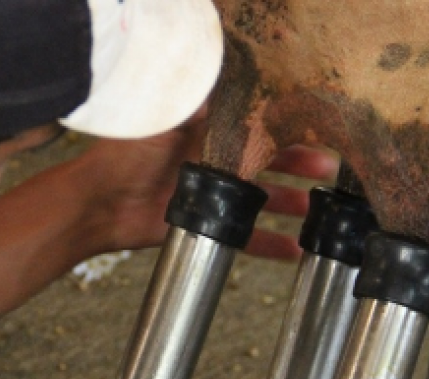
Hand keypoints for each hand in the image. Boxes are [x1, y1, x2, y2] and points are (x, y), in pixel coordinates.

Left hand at [74, 117, 338, 260]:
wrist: (97, 204)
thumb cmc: (123, 155)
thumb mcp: (165, 118)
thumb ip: (198, 102)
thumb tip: (231, 78)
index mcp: (206, 129)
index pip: (255, 123)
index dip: (285, 125)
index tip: (314, 126)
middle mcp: (212, 159)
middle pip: (267, 160)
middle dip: (300, 163)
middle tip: (330, 169)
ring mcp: (210, 195)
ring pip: (262, 199)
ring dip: (291, 203)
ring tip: (321, 211)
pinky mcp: (204, 226)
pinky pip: (242, 236)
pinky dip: (267, 244)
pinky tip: (293, 250)